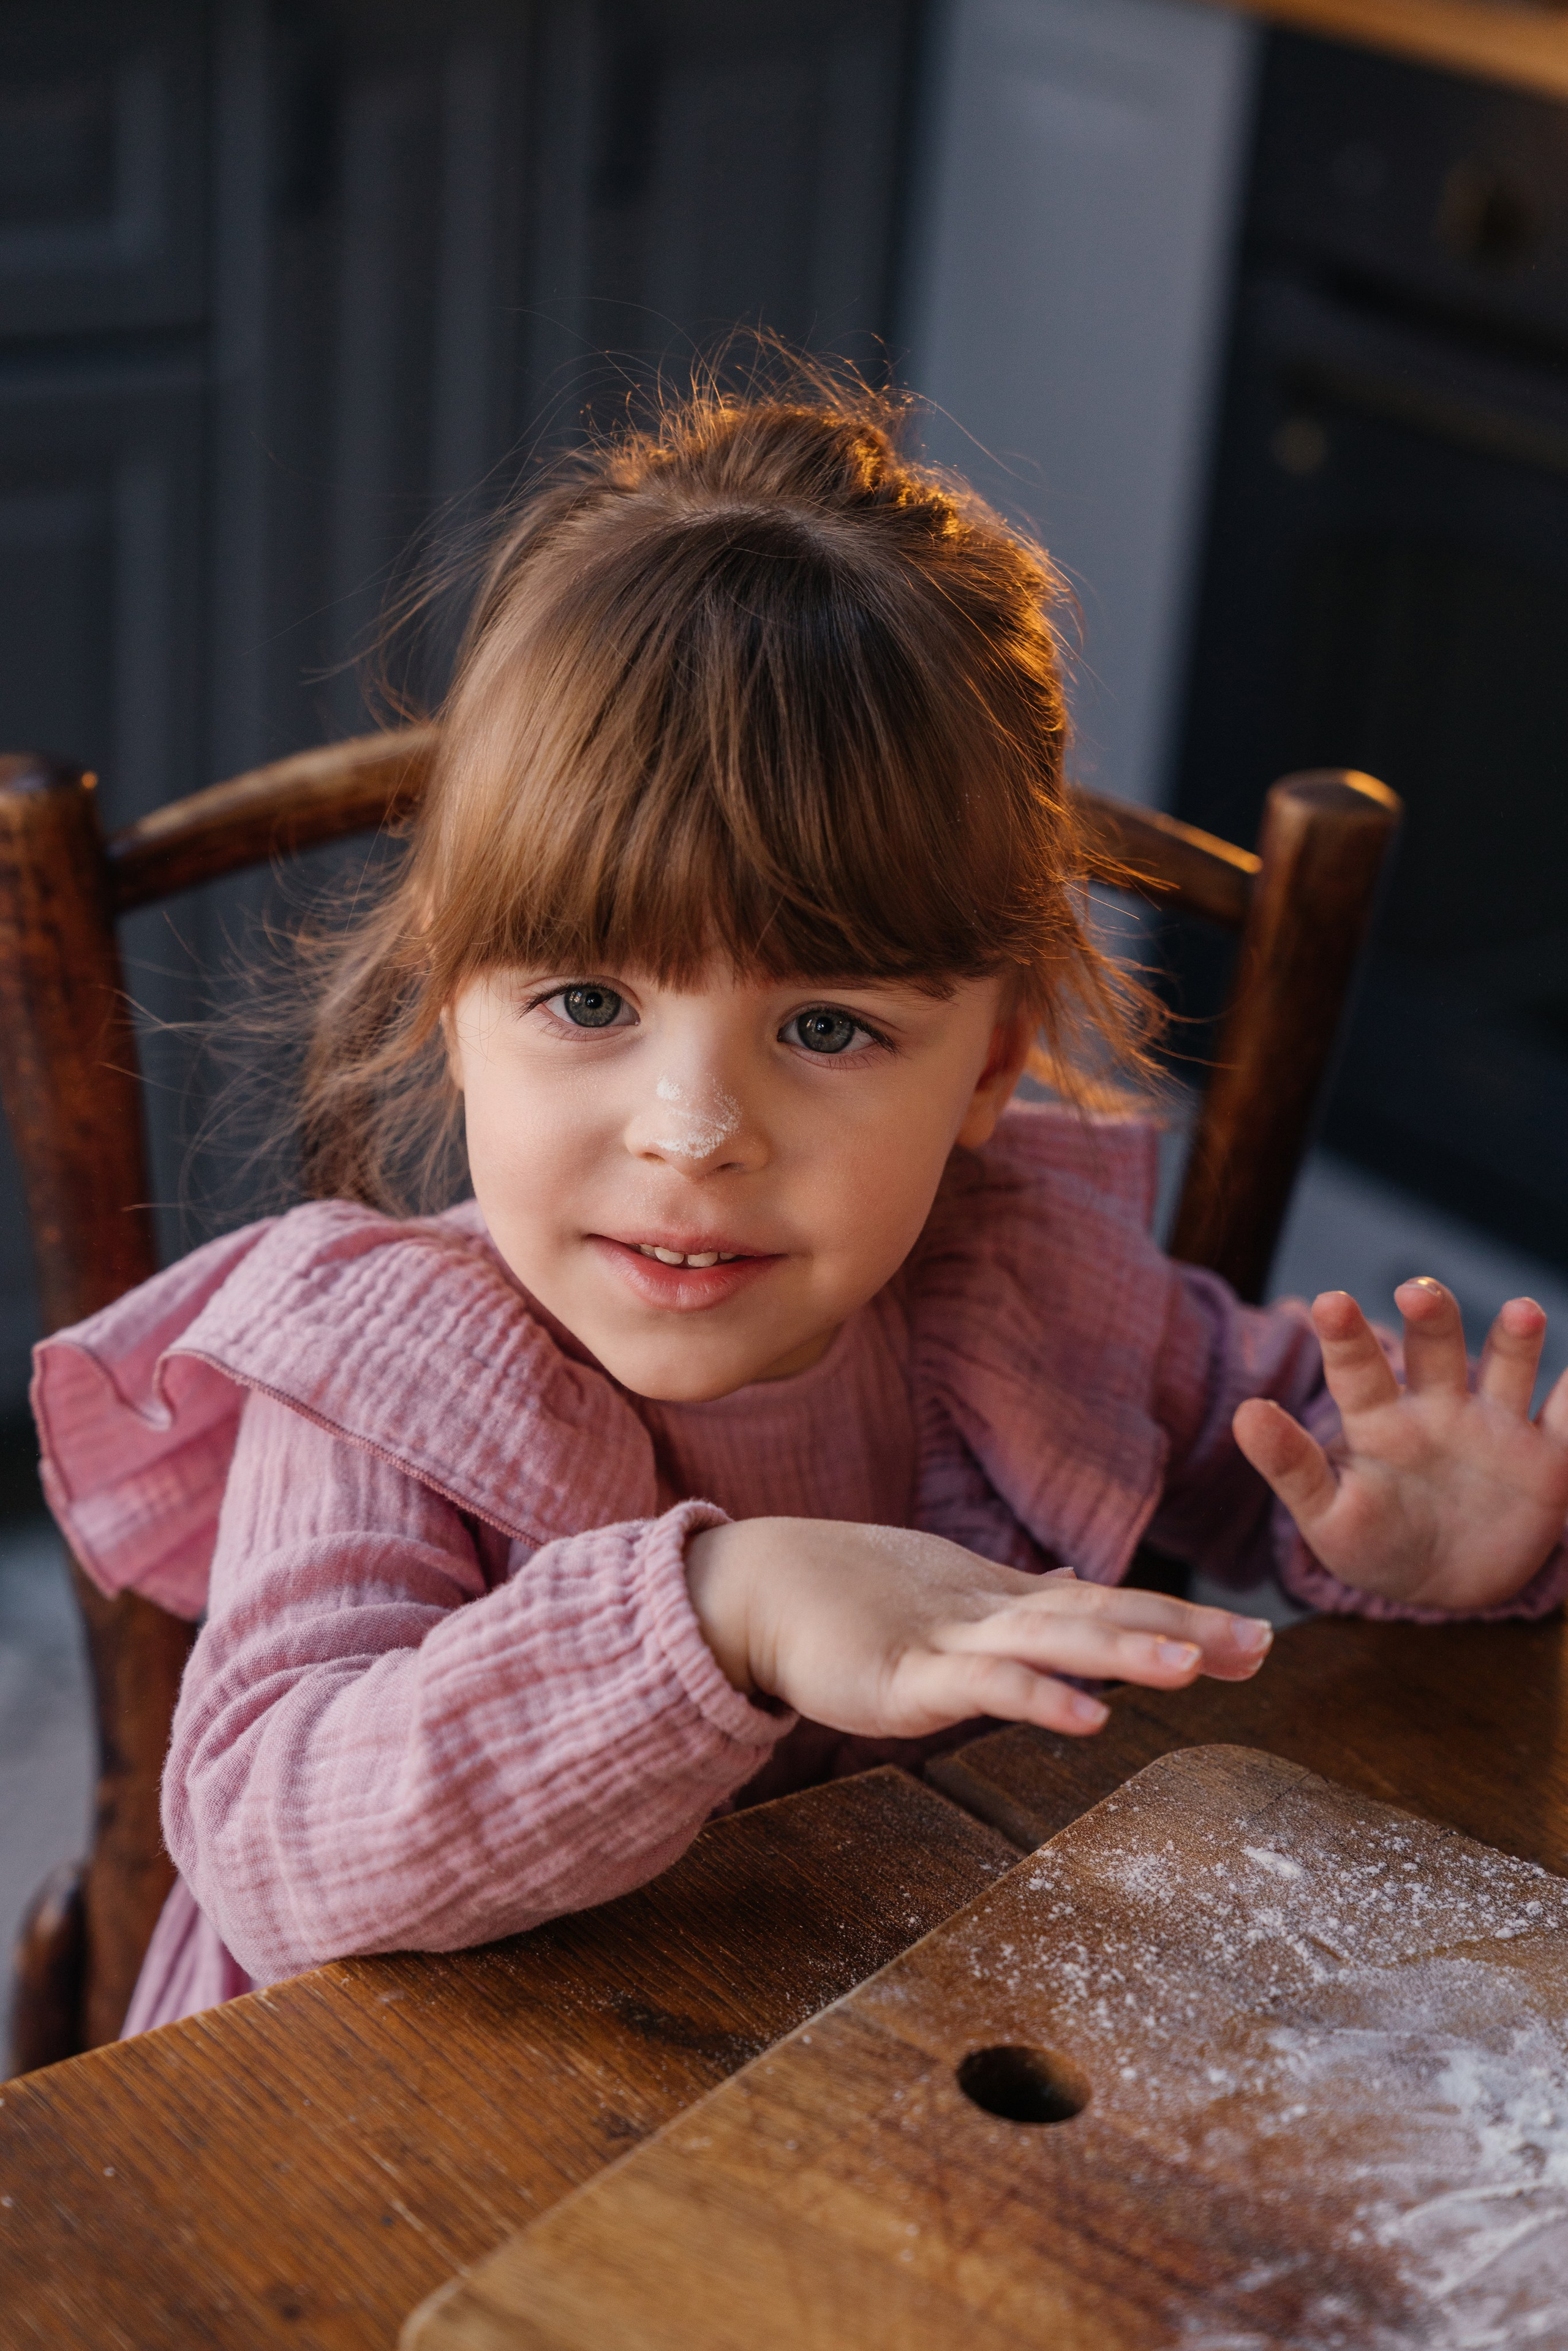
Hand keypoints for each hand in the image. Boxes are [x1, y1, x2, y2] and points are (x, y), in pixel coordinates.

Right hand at [685, 1516, 1273, 1737]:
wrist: (757, 1587)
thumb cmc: (850, 1596)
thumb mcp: (951, 1597)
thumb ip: (1020, 1600)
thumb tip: (1080, 1582)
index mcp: (1003, 1600)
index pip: (1108, 1609)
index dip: (1181, 1622)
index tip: (1256, 1642)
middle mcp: (990, 1612)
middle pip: (1100, 1619)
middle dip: (1182, 1633)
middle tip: (1260, 1647)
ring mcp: (949, 1641)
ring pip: (1052, 1643)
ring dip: (1125, 1652)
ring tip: (1195, 1667)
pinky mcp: (906, 1678)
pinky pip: (983, 1688)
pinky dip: (1038, 1699)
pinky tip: (1090, 1718)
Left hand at [1233, 1280, 1567, 1610]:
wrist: (1440, 1585)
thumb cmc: (1373, 1542)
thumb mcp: (1325, 1517)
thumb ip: (1289, 1466)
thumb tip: (1243, 1413)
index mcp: (1379, 1421)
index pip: (1358, 1368)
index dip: (1346, 1336)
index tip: (1330, 1303)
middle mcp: (1439, 1408)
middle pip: (1436, 1350)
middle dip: (1432, 1317)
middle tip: (1417, 1293)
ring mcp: (1494, 1428)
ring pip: (1508, 1367)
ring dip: (1515, 1339)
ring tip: (1522, 1312)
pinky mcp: (1547, 1461)